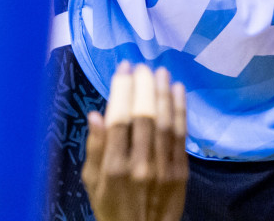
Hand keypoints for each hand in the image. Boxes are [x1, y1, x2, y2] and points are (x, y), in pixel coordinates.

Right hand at [82, 63, 189, 220]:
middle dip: (143, 86)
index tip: (122, 69)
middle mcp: (139, 165)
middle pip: (143, 116)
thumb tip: (95, 114)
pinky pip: (181, 135)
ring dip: (163, 93)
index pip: (118, 120)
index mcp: (114, 168)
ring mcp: (163, 168)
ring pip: (164, 122)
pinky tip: (178, 91)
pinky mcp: (181, 172)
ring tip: (160, 71)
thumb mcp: (92, 182)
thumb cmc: (111, 207)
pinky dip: (180, 110)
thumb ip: (95, 148)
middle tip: (141, 66)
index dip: (121, 90)